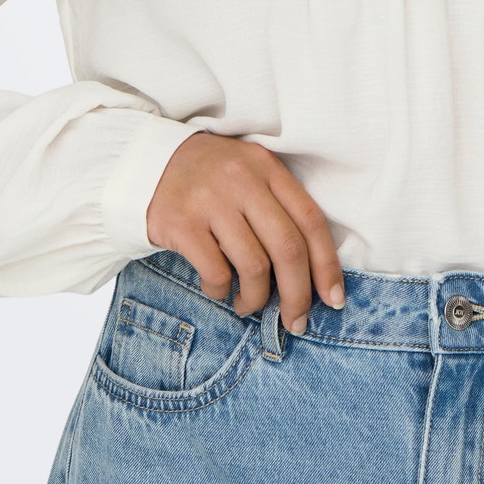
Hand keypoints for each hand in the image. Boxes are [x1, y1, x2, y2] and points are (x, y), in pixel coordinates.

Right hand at [146, 131, 345, 335]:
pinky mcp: (181, 223)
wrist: (150, 163)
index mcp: (267, 168)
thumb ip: (279, 209)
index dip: (327, 265)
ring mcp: (211, 201)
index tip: (334, 298)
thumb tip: (313, 274)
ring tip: (248, 304)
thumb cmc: (212, 179)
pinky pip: (216, 272)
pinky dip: (222, 291)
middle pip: (288, 248)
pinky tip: (219, 289)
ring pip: (254, 266)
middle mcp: (242, 180)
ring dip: (257, 299)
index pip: (310, 220)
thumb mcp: (251, 175)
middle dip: (298, 294)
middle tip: (296, 321)